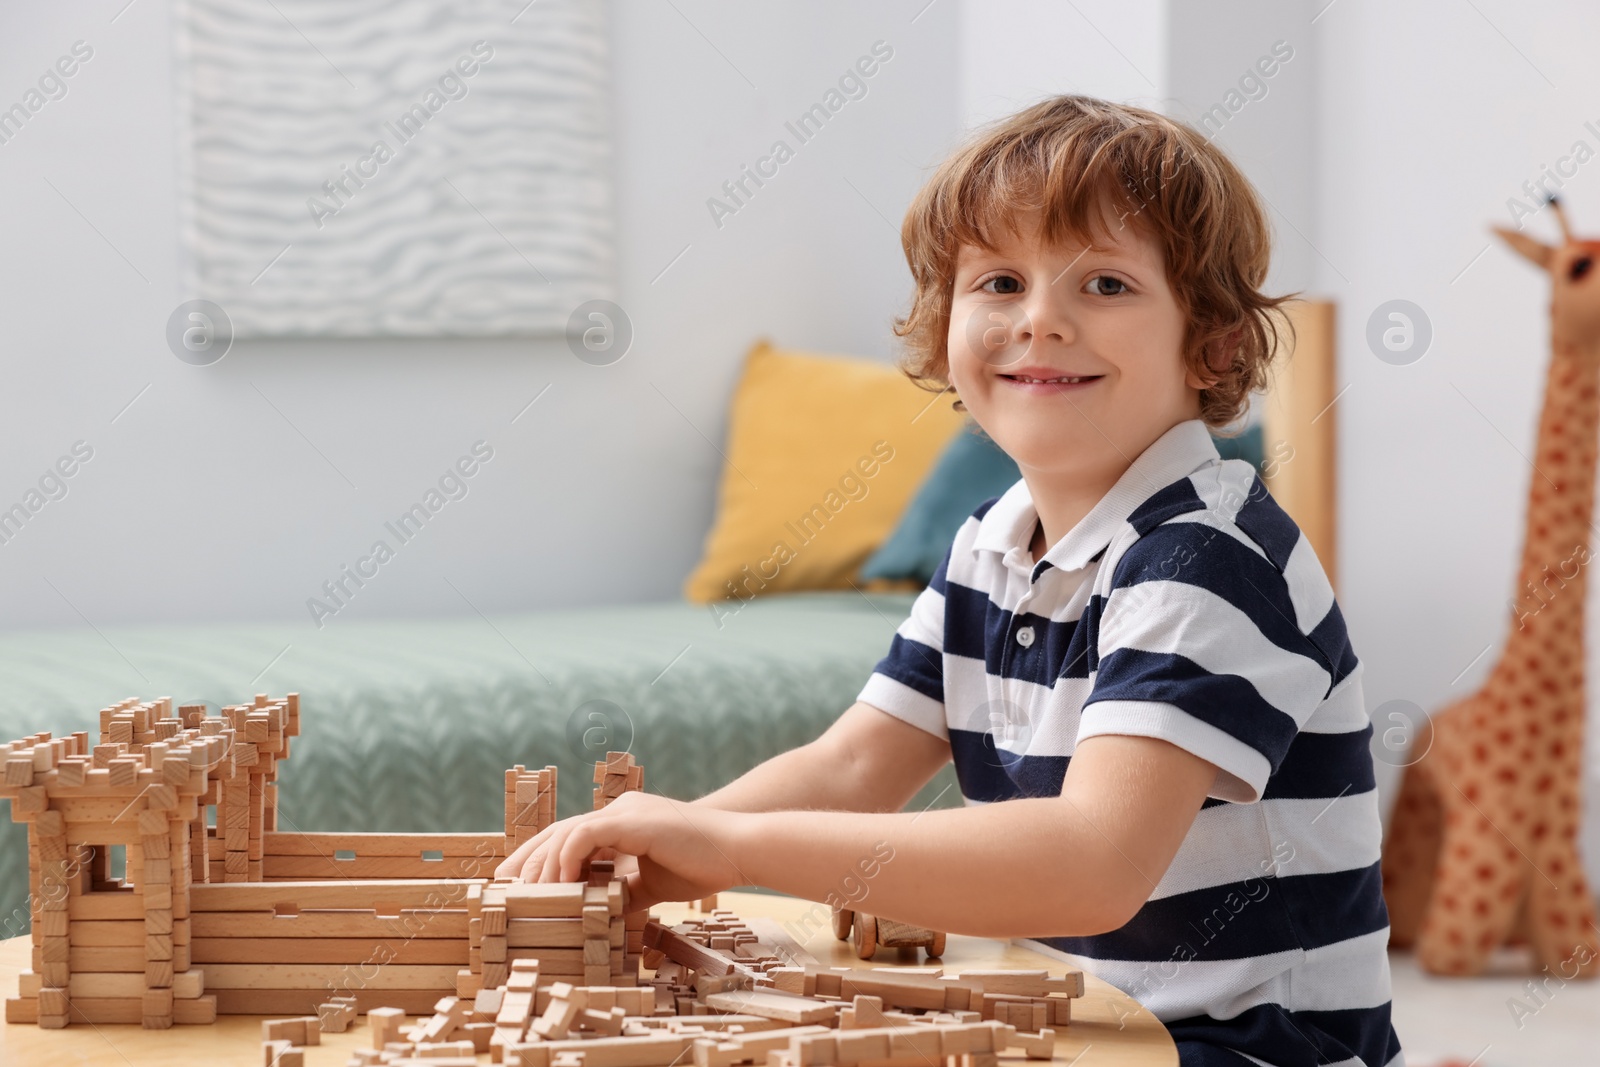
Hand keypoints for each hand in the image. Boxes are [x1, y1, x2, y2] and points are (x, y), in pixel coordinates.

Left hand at [491, 792, 749, 911]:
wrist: (737, 849)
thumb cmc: (702, 864)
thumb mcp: (652, 884)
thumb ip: (625, 892)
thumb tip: (603, 915)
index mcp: (623, 824)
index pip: (570, 837)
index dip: (542, 858)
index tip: (518, 883)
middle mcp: (619, 812)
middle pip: (558, 831)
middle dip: (527, 859)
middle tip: (502, 886)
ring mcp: (625, 813)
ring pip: (566, 832)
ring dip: (544, 863)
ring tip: (530, 893)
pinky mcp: (633, 821)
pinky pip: (587, 835)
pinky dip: (568, 857)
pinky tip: (562, 883)